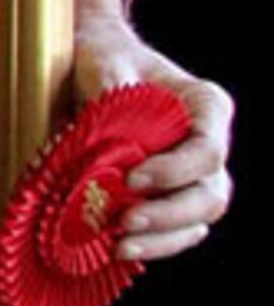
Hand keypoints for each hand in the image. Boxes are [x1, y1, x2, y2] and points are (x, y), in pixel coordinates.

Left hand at [72, 0, 234, 262]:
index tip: (133, 177)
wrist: (94, 61)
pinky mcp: (170, 195)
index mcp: (206, 106)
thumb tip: (106, 121)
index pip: (208, 149)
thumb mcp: (102, 59)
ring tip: (120, 247)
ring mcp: (193, 174)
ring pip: (198, 219)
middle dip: (171, 214)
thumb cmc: (103, 55)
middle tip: (125, 222)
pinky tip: (117, 250)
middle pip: (211, 194)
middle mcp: (208, 143)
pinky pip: (175, 229)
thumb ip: (110, 87)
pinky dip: (152, 243)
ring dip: (162, 238)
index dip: (176, 170)